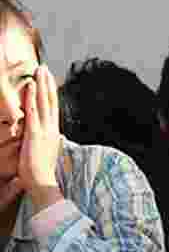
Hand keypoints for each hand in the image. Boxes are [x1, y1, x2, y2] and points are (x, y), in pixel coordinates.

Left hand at [14, 66, 61, 211]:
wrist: (42, 183)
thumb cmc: (41, 172)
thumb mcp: (45, 153)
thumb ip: (46, 142)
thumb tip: (48, 137)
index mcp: (54, 132)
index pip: (53, 108)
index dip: (51, 93)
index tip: (49, 81)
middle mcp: (51, 128)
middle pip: (51, 101)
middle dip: (48, 84)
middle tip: (45, 69)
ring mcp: (44, 130)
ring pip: (44, 102)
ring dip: (41, 85)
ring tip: (40, 71)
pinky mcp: (35, 133)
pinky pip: (33, 111)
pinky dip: (33, 97)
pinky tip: (31, 86)